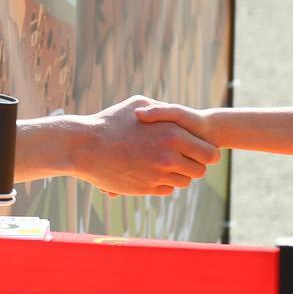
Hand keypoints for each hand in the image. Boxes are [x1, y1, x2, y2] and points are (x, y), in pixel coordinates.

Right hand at [76, 95, 219, 196]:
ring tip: (163, 163)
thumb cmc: (108, 122)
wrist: (83, 146)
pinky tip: (150, 170)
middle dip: (194, 165)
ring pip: (182, 182)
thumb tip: (175, 115)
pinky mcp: (144, 189)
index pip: (209, 154)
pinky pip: (165, 189)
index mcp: (173, 135)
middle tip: (183, 158)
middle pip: (199, 172)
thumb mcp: (138, 104)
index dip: (206, 153)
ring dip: (177, 175)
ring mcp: (156, 175)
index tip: (199, 151)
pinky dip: (162, 182)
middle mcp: (168, 157)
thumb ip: (162, 109)